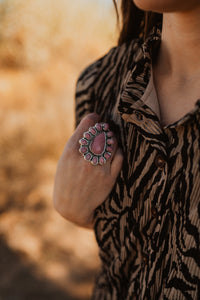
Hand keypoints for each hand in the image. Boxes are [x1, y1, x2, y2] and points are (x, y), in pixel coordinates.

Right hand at [53, 113, 122, 228]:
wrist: (72, 207)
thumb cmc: (66, 181)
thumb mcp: (64, 160)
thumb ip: (76, 143)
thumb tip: (92, 123)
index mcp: (70, 152)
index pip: (87, 124)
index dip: (94, 118)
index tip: (97, 117)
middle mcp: (85, 159)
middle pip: (102, 131)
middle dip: (104, 127)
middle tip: (104, 128)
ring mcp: (98, 168)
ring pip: (113, 142)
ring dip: (113, 138)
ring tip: (110, 139)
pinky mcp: (109, 178)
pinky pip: (119, 156)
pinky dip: (118, 150)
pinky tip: (115, 151)